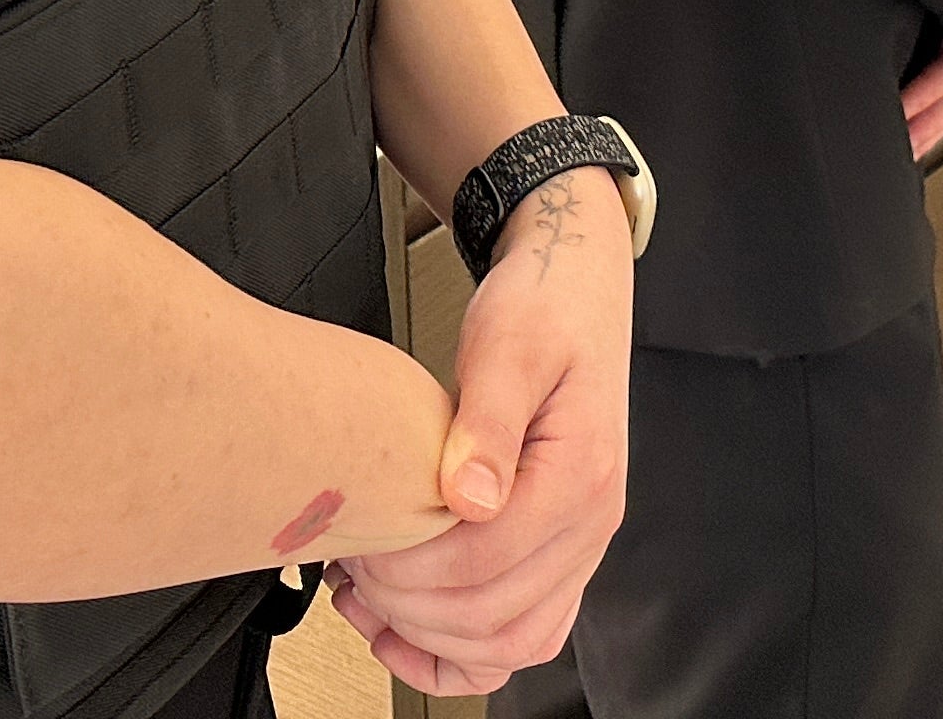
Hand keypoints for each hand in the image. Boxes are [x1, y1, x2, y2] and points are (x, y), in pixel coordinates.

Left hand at [330, 170, 633, 694]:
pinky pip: (524, 635)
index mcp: (580, 474)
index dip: (410, 567)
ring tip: (366, 600)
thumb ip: (488, 419)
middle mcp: (591, 523)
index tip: (359, 543)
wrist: (574, 289)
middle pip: (494, 615)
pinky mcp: (558, 550)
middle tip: (351, 564)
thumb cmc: (544, 307)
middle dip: (407, 604)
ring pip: (512, 643)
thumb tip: (469, 496)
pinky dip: (465, 653)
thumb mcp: (507, 343)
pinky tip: (407, 635)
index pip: (486, 561)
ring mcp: (579, 544)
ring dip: (430, 639)